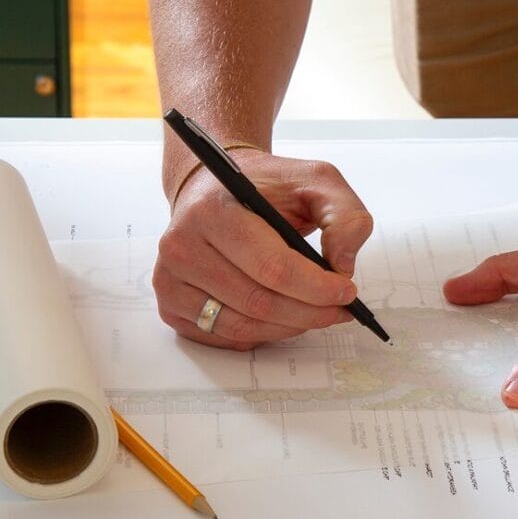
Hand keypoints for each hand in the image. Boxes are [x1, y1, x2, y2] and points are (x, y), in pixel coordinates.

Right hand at [153, 150, 372, 349]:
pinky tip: (280, 315)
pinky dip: (260, 334)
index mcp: (212, 211)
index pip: (271, 266)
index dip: (316, 287)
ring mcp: (170, 279)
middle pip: (259, 302)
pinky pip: (224, 337)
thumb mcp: (315, 181)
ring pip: (242, 327)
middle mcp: (181, 246)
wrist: (213, 187)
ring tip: (314, 312)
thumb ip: (344, 216)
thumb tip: (343, 265)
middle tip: (338, 309)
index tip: (346, 292)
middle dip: (309, 312)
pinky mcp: (170, 304)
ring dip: (287, 327)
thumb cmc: (262, 187)